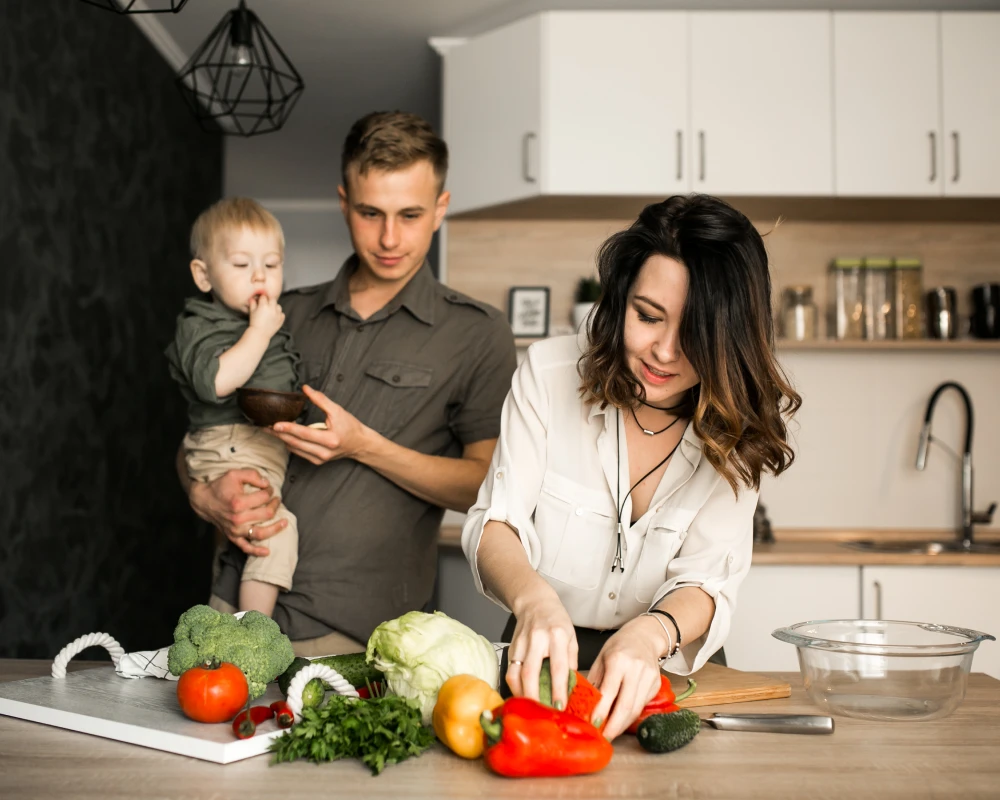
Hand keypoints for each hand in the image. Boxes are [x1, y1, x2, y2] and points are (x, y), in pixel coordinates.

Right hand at [187, 468, 286, 556]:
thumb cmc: (220, 487)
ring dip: (275, 528)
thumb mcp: (234, 474)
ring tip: (284, 522)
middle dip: (275, 505)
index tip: (269, 489)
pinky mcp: (232, 537)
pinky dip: (256, 551)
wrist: (204, 501)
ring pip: (261, 533)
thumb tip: (267, 483)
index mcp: (238, 502)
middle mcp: (238, 518)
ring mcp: (235, 530)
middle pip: (267, 514)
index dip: (270, 491)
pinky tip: (267, 552)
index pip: (264, 497)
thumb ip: (252, 475)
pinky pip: (245, 547)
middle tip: (276, 499)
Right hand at [248, 294, 284, 336]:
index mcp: (264, 305)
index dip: (262, 298)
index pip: (264, 296)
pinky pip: (282, 314)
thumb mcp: (252, 312)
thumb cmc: (254, 322)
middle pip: (273, 299)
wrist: (260, 334)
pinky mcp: (281, 320)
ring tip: (270, 310)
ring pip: (278, 306)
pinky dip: (279, 314)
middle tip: (266, 304)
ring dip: (275, 307)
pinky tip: (274, 316)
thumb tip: (252, 298)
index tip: (260, 300)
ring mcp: (278, 314)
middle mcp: (272, 308)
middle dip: (269, 300)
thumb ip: (252, 303)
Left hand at [268, 385, 370, 464]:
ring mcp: (320, 459)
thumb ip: (320, 399)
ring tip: (269, 430)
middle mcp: (324, 452)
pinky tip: (283, 436)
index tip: (274, 424)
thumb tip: (305, 389)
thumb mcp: (338, 410)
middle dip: (278, 434)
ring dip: (282, 439)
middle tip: (264, 426)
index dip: (288, 428)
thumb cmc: (350, 426)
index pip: (304, 433)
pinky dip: (290, 444)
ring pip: (294, 449)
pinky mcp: (317, 462)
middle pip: (295, 443)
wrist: (360, 444)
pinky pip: (299, 453)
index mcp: (330, 440)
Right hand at [505, 587, 577, 709]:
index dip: (559, 690)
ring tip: (531, 710)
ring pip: (516, 675)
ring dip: (522, 695)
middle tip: (542, 715)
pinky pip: (510, 672)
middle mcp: (537, 639)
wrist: (535, 602)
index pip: (558, 667)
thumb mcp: (571, 638)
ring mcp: (521, 644)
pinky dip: (515, 687)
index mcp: (557, 636)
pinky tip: (522, 696)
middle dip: (535, 698)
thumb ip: (571, 663)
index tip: (561, 707)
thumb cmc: (556, 621)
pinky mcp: (511, 648)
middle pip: (531, 674)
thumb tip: (572, 690)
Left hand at [587, 616, 663, 739]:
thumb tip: (583, 705)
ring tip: (610, 734)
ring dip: (623, 725)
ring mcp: (649, 677)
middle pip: (626, 705)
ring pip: (636, 708)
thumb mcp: (601, 658)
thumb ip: (594, 681)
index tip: (593, 724)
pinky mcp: (657, 684)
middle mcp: (636, 668)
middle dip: (614, 726)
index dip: (602, 710)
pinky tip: (621, 721)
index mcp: (618, 659)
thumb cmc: (618, 646)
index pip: (609, 691)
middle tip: (604, 737)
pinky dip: (631, 716)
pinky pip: (642, 705)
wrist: (644, 636)